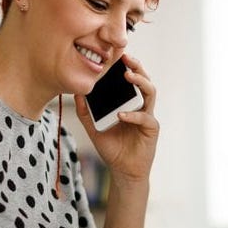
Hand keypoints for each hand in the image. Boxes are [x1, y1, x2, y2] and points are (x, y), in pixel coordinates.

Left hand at [75, 54, 158, 182]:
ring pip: (151, 92)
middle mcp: (140, 106)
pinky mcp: (151, 129)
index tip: (114, 55)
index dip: (124, 67)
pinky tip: (121, 115)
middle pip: (144, 80)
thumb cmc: (112, 149)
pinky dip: (133, 115)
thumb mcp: (93, 128)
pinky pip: (145, 117)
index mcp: (129, 103)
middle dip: (136, 67)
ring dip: (141, 82)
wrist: (123, 171)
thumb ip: (85, 112)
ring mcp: (148, 116)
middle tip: (125, 57)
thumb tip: (76, 93)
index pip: (129, 80)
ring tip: (128, 75)